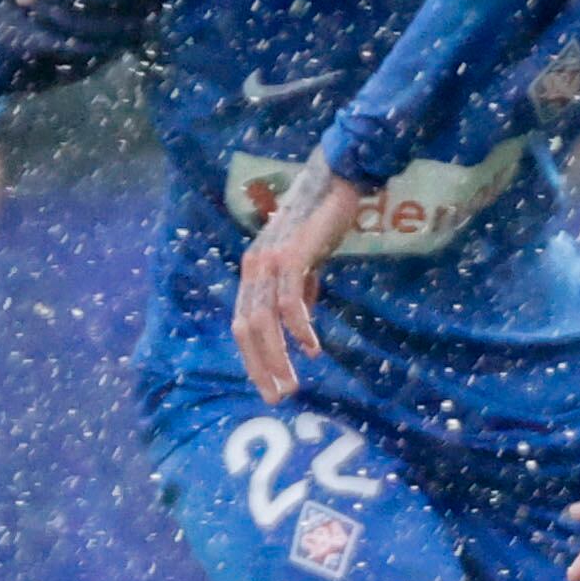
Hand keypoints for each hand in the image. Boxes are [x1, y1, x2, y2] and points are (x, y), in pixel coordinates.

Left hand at [231, 154, 360, 403]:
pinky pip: (289, 299)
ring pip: (263, 320)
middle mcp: (253, 267)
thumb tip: (300, 325)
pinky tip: (311, 349)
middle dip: (259, 367)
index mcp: (253, 272)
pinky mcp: (291, 254)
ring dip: (276, 357)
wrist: (337, 182)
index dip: (252, 359)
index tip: (268, 387)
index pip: (242, 325)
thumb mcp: (305, 263)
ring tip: (292, 384)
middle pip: (246, 328)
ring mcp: (269, 260)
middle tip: (277, 398)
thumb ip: (299, 291)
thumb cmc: (321, 221)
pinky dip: (298, 327)